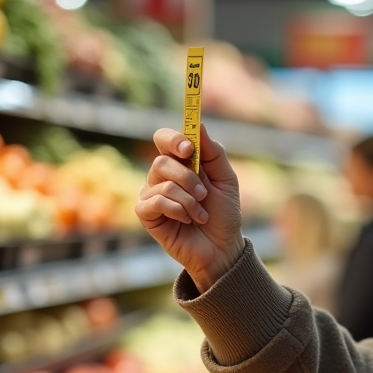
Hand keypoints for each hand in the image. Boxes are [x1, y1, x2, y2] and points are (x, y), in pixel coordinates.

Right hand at [136, 125, 244, 291]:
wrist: (222, 247)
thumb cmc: (224, 214)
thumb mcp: (226, 180)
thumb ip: (214, 153)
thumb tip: (198, 124)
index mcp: (181, 163)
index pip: (164, 139)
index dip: (173, 139)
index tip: (189, 149)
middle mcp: (162, 176)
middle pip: (162, 160)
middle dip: (188, 177)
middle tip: (203, 194)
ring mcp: (152, 194)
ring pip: (162, 182)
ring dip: (189, 200)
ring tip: (200, 214)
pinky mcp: (146, 214)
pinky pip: (155, 201)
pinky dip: (177, 210)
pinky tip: (187, 220)